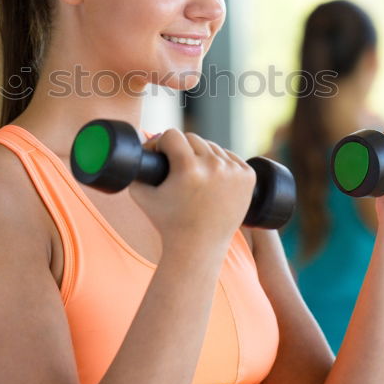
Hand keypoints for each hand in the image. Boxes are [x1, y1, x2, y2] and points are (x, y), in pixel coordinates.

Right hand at [127, 129, 255, 254]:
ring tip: (195, 176)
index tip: (159, 154)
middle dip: (181, 149)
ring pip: (213, 147)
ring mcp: (234, 171)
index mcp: (188, 168)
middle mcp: (214, 166)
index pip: (172, 135)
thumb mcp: (140, 195)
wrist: (199, 248)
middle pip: (193, 139)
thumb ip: (134, 167)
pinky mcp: (248, 176)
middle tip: (176, 167)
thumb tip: (138, 147)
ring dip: (202, 156)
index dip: (160, 143)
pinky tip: (213, 180)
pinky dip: (222, 164)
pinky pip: (230, 157)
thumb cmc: (168, 223)